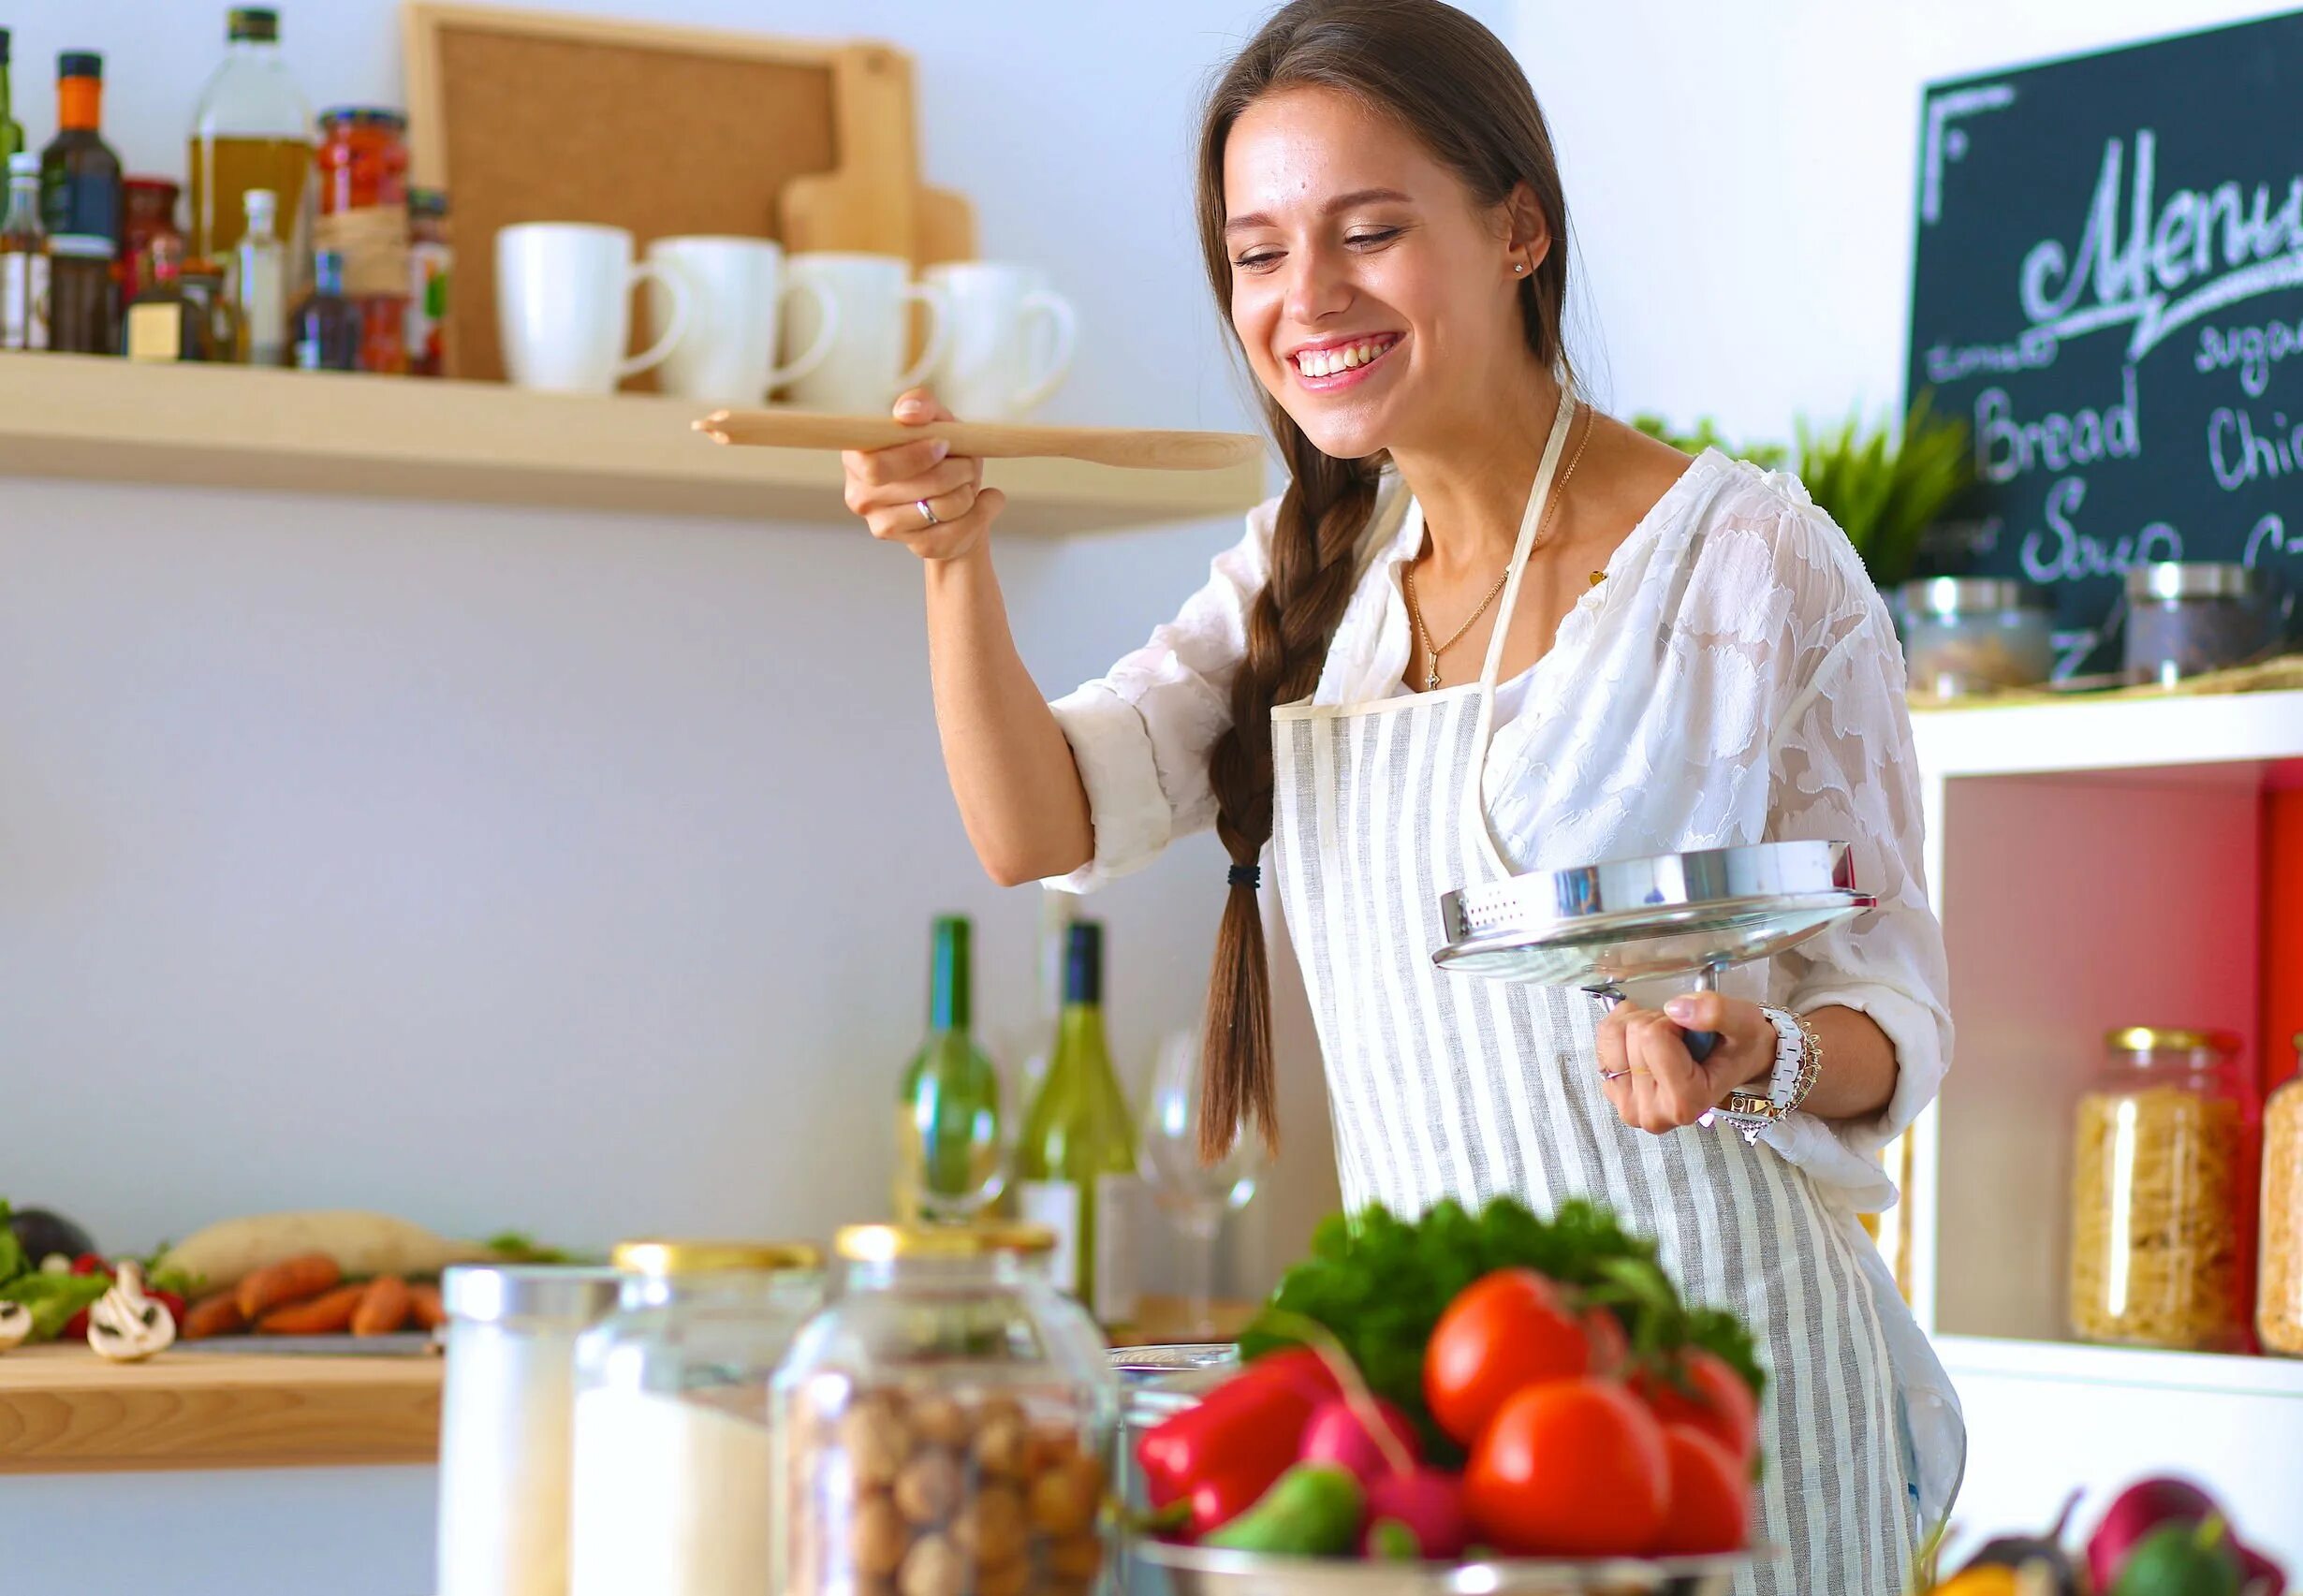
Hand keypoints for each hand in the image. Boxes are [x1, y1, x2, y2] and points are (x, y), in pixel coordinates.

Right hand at [841, 388, 1005, 561]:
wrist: (960, 496)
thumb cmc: (942, 452)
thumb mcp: (936, 420)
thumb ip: (921, 405)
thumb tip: (908, 413)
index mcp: (856, 458)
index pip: (875, 465)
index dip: (915, 456)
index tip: (944, 445)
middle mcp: (861, 496)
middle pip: (914, 487)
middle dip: (954, 472)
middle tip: (969, 463)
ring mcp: (884, 526)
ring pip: (938, 510)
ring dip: (967, 491)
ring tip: (971, 481)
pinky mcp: (914, 546)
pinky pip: (955, 533)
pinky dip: (980, 514)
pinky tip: (984, 501)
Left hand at [1593, 991, 1776, 1134]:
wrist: (1735, 1062)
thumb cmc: (1739, 1046)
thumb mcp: (1742, 1023)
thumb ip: (1716, 1012)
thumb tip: (1676, 1008)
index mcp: (1685, 1103)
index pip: (1652, 1037)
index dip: (1673, 1022)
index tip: (1692, 1035)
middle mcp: (1652, 1113)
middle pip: (1631, 1034)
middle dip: (1657, 1023)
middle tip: (1682, 1038)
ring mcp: (1627, 1105)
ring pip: (1611, 1034)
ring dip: (1638, 1023)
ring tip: (1668, 1040)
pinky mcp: (1612, 1091)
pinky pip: (1603, 1040)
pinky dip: (1623, 1029)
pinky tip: (1648, 1043)